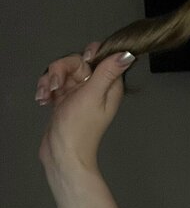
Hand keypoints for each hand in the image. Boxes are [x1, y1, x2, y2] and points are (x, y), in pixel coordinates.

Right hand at [36, 42, 134, 170]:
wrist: (62, 154)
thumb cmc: (79, 128)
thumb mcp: (93, 95)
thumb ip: (107, 72)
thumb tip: (128, 54)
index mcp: (109, 85)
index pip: (102, 56)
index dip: (89, 54)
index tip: (81, 62)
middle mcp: (95, 87)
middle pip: (76, 62)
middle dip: (60, 70)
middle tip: (55, 86)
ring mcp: (79, 93)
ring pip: (62, 72)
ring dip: (49, 81)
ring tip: (45, 97)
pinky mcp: (64, 99)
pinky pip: (54, 84)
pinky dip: (46, 89)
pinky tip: (42, 101)